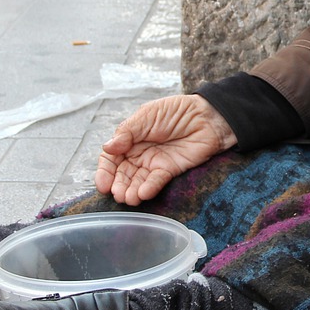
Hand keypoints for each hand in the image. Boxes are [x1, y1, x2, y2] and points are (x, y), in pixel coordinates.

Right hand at [94, 95, 237, 205]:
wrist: (206, 116)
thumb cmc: (176, 111)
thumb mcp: (147, 115)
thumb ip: (127, 132)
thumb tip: (107, 147)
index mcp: (130, 138)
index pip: (112, 157)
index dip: (105, 171)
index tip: (103, 183)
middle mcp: (140, 153)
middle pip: (123, 173)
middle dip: (118, 185)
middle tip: (117, 194)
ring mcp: (154, 163)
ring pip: (138, 181)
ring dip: (131, 191)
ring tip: (128, 198)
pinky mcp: (169, 170)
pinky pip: (156, 181)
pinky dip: (149, 188)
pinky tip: (143, 193)